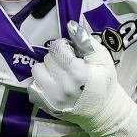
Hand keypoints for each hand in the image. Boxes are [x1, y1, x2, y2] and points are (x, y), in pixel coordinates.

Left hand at [29, 21, 136, 136]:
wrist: (102, 111)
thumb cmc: (104, 83)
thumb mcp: (102, 59)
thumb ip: (86, 41)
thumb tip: (70, 25)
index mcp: (77, 73)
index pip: (57, 48)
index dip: (64, 47)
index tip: (72, 54)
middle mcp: (62, 86)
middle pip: (47, 58)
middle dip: (56, 58)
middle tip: (68, 66)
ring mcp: (52, 98)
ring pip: (37, 71)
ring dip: (46, 70)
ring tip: (59, 75)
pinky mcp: (46, 106)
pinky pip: (32, 86)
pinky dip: (41, 83)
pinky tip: (53, 85)